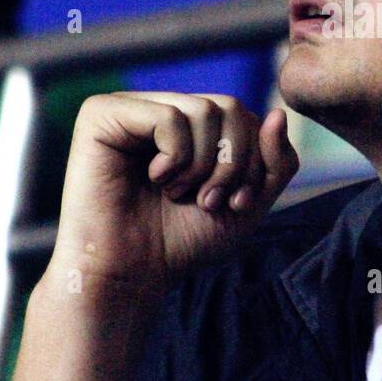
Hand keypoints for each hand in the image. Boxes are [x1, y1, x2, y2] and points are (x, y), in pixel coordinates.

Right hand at [50, 93, 298, 296]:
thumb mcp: (248, 203)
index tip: (235, 203)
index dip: (255, 160)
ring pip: (204, 110)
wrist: (130, 274)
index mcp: (190, 124)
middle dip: (233, 163)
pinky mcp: (102, 114)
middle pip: (230, 107)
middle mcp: (160, 106)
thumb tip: (279, 113)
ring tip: (176, 194)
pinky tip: (154, 178)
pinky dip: (174, 158)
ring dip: (202, 166)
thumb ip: (275, 161)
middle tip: (207, 201)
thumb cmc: (182, 241)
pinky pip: (169, 116)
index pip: (246, 115)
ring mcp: (130, 106)